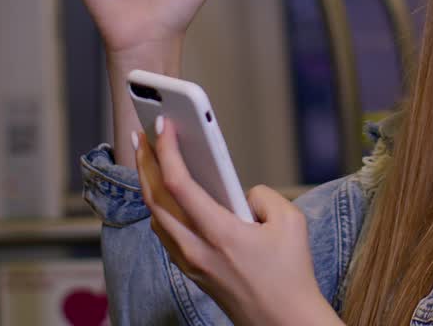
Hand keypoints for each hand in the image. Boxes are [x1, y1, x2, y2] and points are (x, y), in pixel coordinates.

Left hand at [134, 121, 341, 325]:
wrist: (284, 322)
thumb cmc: (291, 277)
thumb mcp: (290, 221)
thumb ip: (263, 195)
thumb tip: (241, 193)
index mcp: (219, 232)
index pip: (178, 183)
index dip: (166, 149)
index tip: (163, 125)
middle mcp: (196, 249)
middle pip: (154, 199)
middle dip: (144, 162)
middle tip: (141, 135)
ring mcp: (191, 263)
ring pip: (155, 218)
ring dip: (148, 186)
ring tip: (149, 160)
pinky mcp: (193, 273)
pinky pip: (165, 235)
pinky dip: (159, 210)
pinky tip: (165, 197)